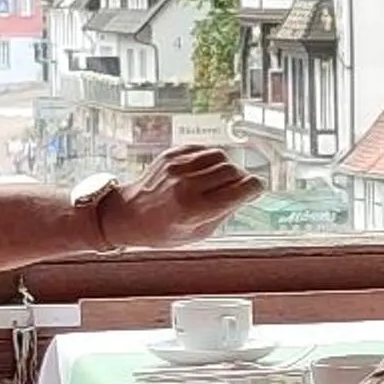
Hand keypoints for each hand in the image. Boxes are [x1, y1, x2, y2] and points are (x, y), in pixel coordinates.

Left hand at [87, 150, 260, 248]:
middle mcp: (186, 184)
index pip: (239, 189)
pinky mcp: (172, 154)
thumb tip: (246, 193)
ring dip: (226, 167)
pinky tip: (206, 171)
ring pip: (220, 156)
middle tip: (238, 188)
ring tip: (220, 179)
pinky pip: (203, 149)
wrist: (127, 215)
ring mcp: (177, 166)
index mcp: (194, 209)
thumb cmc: (162, 231)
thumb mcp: (198, 234)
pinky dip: (210, 159)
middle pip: (233, 171)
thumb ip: (225, 212)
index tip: (256, 190)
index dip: (254, 189)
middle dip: (241, 179)